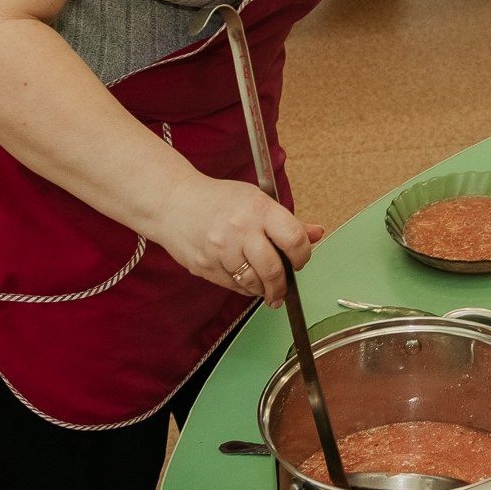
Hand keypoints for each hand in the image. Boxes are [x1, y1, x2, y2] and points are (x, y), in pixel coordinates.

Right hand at [153, 175, 319, 305]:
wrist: (173, 202)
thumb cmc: (217, 199)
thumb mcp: (257, 200)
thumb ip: (288, 221)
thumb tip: (317, 233)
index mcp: (259, 209)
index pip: (294, 239)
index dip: (303, 256)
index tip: (300, 261)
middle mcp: (240, 229)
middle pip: (274, 270)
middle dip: (282, 286)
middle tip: (283, 289)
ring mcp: (221, 250)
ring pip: (253, 283)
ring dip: (263, 289)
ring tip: (264, 286)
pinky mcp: (205, 266)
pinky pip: (233, 286)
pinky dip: (243, 287)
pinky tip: (244, 279)